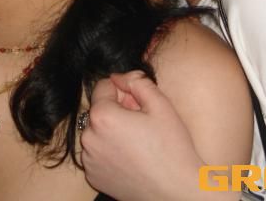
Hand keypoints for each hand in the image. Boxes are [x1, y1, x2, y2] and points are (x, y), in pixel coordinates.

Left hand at [81, 71, 204, 200]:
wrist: (176, 191)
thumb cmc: (171, 148)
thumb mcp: (160, 104)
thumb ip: (138, 81)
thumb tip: (120, 76)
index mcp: (102, 116)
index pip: (103, 86)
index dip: (123, 89)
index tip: (139, 102)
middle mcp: (89, 138)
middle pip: (100, 109)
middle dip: (118, 110)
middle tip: (143, 122)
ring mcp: (90, 160)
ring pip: (98, 131)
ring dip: (112, 130)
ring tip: (138, 141)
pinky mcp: (94, 177)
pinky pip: (98, 152)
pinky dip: (110, 150)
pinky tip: (132, 157)